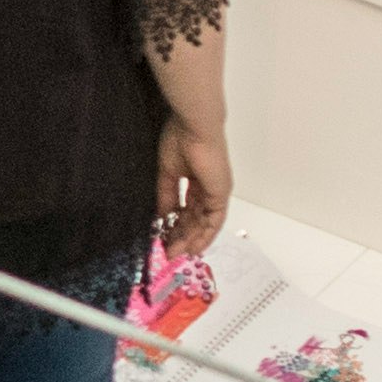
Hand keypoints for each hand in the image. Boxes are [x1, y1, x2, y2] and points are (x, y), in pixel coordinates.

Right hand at [155, 118, 232, 254]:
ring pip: (205, 222)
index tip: (165, 237)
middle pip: (196, 218)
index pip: (188, 208)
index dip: (177, 224)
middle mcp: (209, 189)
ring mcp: (216, 192)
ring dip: (192, 239)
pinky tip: (194, 247)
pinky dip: (205, 235)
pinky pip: (214, 220)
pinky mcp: (220, 194)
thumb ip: (166, 196)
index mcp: (197, 181)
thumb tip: (162, 216)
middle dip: (182, 235)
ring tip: (177, 253)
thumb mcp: (167, 174)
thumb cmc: (178, 141)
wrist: (193, 128)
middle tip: (169, 251)